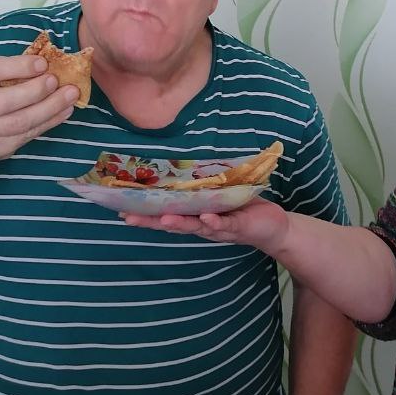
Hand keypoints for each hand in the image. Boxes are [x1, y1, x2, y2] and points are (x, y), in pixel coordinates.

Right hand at [0, 55, 80, 167]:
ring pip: (19, 123)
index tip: (42, 63)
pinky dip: (49, 122)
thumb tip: (44, 63)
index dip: (18, 67)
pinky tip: (64, 110)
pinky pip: (27, 135)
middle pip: (4, 103)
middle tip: (57, 80)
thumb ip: (3, 68)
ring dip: (50, 108)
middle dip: (35, 91)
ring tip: (70, 94)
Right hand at [119, 198, 289, 256]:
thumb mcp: (220, 195)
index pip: (166, 213)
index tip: (122, 209)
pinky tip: (205, 219)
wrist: (274, 226)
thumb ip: (203, 187)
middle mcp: (202, 225)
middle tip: (128, 217)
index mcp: (196, 215)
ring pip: (195, 226)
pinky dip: (214, 223)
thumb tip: (181, 167)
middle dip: (151, 221)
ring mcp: (219, 228)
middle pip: (173, 223)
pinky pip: (224, 225)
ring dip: (179, 223)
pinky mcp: (238, 227)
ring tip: (163, 219)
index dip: (145, 212)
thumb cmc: (244, 208)